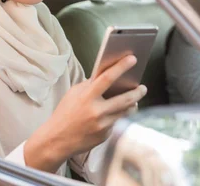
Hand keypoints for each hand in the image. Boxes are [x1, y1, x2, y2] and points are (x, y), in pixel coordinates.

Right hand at [24, 54, 146, 172]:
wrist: (57, 140)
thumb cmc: (65, 112)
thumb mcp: (73, 94)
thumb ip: (90, 86)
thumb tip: (107, 77)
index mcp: (86, 97)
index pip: (107, 78)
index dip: (121, 67)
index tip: (132, 59)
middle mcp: (97, 111)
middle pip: (125, 99)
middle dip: (137, 92)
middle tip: (143, 87)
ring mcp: (103, 125)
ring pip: (125, 112)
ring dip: (132, 104)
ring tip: (135, 99)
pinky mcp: (105, 135)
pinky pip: (115, 122)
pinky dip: (115, 116)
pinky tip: (112, 114)